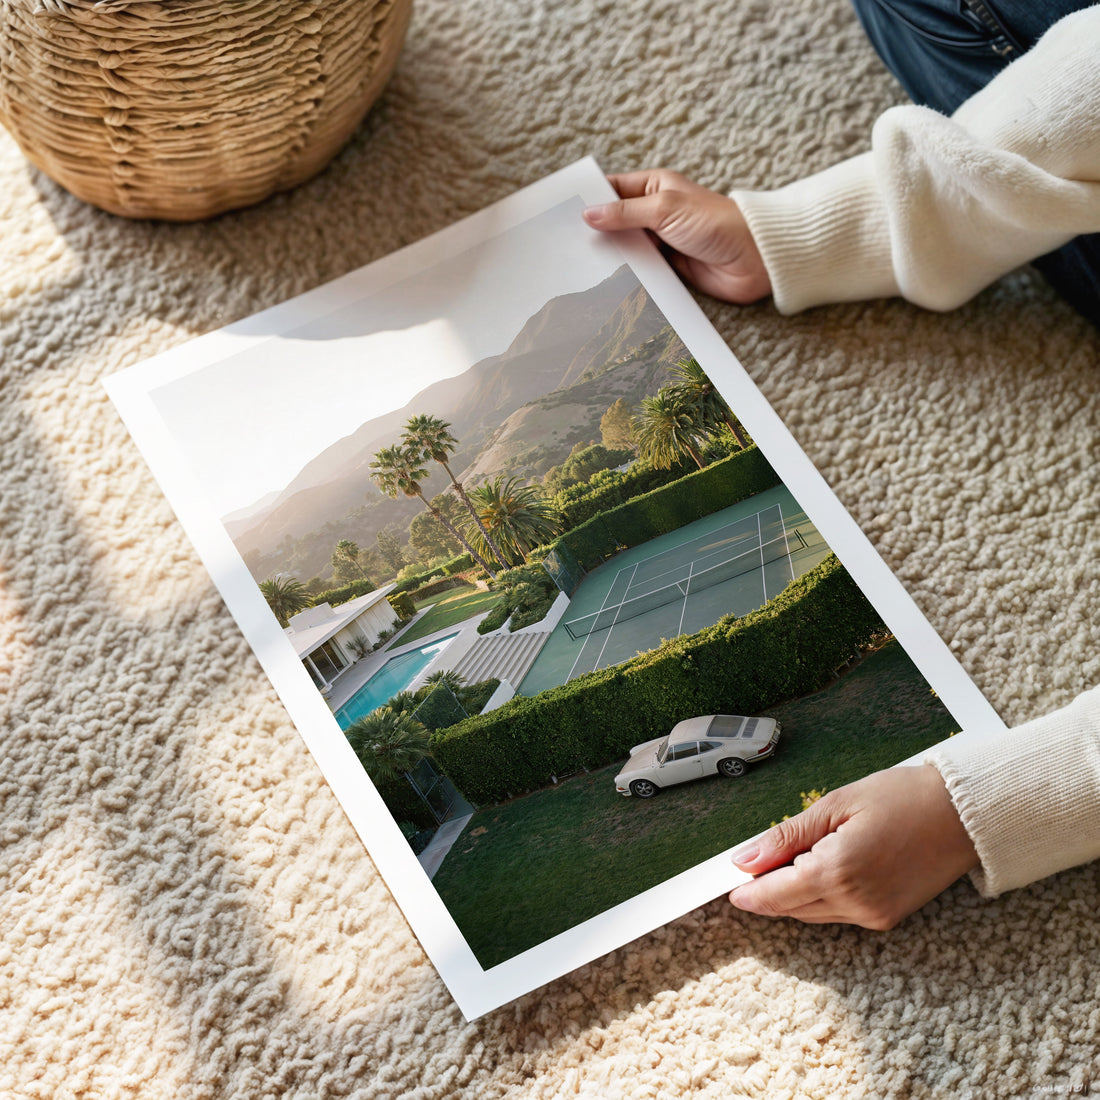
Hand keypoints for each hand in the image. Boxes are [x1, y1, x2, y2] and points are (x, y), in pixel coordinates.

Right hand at [582, 169, 770, 303]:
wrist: (753, 259)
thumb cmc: (717, 222)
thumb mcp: (665, 209)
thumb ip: (625, 212)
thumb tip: (589, 213)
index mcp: (654, 187)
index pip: (612, 189)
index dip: (589, 199)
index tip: (563, 212)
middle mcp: (655, 212)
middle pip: (615, 221)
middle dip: (595, 231)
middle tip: (565, 243)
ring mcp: (660, 241)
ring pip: (625, 248)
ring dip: (609, 256)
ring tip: (579, 266)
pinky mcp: (668, 267)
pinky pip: (640, 270)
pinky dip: (626, 275)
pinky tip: (606, 282)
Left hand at [728, 766, 979, 929]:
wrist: (963, 814)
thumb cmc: (902, 797)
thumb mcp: (835, 805)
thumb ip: (786, 837)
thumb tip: (745, 859)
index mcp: (837, 871)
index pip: (775, 894)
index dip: (749, 892)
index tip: (730, 888)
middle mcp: (855, 903)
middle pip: (791, 908)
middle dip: (769, 890)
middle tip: (755, 866)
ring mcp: (874, 915)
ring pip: (813, 914)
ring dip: (794, 894)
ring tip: (790, 860)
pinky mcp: (887, 918)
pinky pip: (838, 914)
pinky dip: (821, 896)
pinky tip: (821, 869)